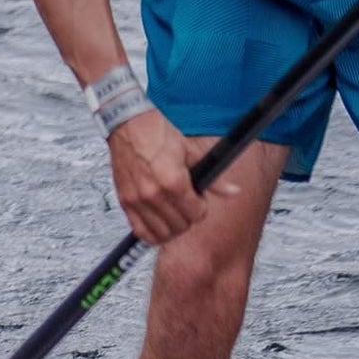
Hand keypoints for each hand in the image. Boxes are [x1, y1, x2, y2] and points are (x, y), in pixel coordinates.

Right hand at [108, 112, 231, 244]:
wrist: (130, 125)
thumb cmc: (158, 134)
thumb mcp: (192, 153)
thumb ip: (213, 179)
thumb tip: (233, 192)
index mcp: (174, 181)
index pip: (196, 214)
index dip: (201, 208)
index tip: (199, 200)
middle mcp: (154, 193)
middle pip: (180, 226)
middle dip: (188, 218)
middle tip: (187, 205)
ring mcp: (137, 200)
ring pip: (162, 233)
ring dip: (172, 228)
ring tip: (174, 214)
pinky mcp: (125, 202)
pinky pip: (140, 231)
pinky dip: (152, 233)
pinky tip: (158, 224)